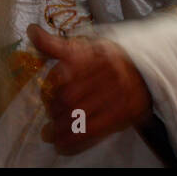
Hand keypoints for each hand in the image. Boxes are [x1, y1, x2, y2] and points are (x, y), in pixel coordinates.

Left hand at [28, 24, 152, 154]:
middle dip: (55, 110)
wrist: (145, 69)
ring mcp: (118, 94)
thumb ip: (55, 44)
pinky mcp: (127, 112)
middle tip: (48, 118)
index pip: (63, 73)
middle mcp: (106, 73)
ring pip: (82, 115)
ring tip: (51, 134)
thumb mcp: (82, 46)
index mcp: (92, 54)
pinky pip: (97, 130)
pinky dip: (77, 140)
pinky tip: (64, 144)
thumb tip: (31, 31)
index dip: (50, 88)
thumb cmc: (105, 58)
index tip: (44, 97)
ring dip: (62, 128)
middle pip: (71, 97)